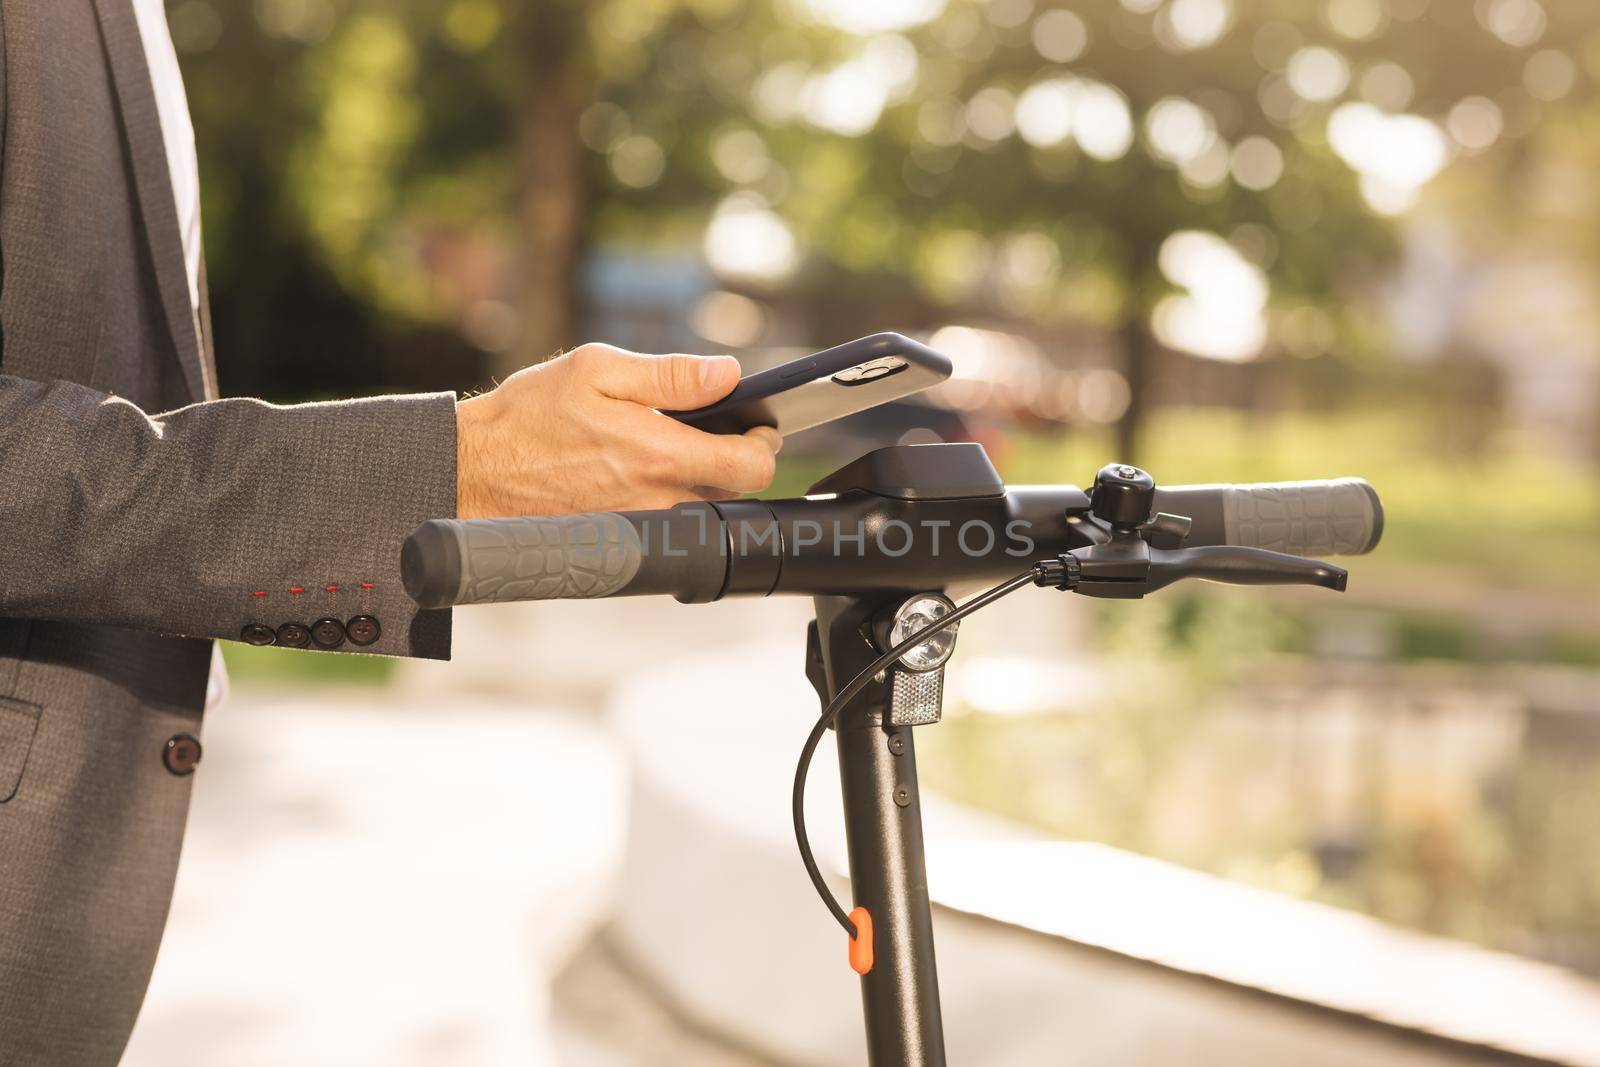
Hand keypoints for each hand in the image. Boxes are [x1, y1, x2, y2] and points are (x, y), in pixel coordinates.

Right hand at [454, 343, 780, 518]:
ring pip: (704, 503)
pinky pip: (671, 514)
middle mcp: (659, 500)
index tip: (756, 421)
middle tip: (720, 423)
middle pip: (735, 489)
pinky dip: (674, 488)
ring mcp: (642, 523)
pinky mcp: (624, 534)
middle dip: (737, 455)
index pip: (752, 467)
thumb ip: (671, 375)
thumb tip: (729, 374)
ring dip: (704, 472)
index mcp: (660, 456)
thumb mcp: (596, 369)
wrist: (474, 471)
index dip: (764, 442)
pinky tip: (645, 462)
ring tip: (675, 437)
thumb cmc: (529, 416)